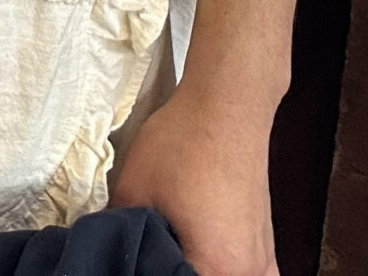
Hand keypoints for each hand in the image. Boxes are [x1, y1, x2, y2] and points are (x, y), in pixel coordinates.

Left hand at [109, 83, 278, 275]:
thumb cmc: (184, 143)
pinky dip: (223, 271)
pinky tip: (199, 262)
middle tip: (143, 255)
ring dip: (194, 270)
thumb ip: (116, 229)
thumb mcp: (132, 189)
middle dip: (169, 270)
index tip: (130, 262)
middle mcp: (249, 272)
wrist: (227, 107)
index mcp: (217, 267)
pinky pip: (245, 274)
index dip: (145, 272)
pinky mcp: (264, 246)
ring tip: (164, 254)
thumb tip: (103, 247)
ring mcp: (263, 261)